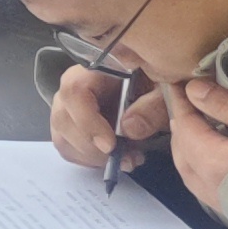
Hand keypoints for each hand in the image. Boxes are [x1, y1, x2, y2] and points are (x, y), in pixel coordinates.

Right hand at [48, 62, 173, 176]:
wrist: (157, 90)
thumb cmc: (161, 85)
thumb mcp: (166, 93)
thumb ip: (153, 108)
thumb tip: (128, 129)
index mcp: (98, 68)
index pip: (75, 91)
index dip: (87, 122)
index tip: (111, 146)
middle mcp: (75, 84)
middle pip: (62, 118)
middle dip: (91, 148)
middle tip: (123, 159)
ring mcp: (70, 104)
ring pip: (61, 136)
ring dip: (92, 157)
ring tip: (126, 160)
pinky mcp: (72, 122)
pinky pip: (67, 146)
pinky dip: (90, 160)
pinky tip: (116, 157)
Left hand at [164, 75, 227, 213]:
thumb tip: (194, 89)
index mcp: (211, 162)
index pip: (184, 126)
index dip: (181, 102)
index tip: (180, 83)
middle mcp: (207, 185)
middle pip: (181, 150)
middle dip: (181, 124)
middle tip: (189, 101)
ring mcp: (220, 202)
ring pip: (189, 170)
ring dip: (188, 146)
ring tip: (200, 124)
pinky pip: (203, 184)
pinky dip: (200, 164)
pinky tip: (215, 153)